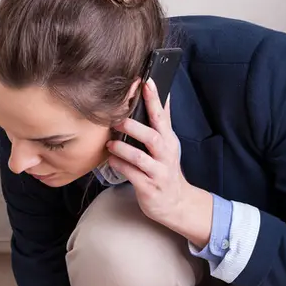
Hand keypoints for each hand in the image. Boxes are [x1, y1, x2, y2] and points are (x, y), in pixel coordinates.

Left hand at [106, 80, 212, 247]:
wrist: (175, 203)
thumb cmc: (165, 170)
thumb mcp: (167, 145)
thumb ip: (163, 122)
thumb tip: (162, 94)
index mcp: (169, 141)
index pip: (162, 117)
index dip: (154, 100)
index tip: (146, 82)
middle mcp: (166, 155)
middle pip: (153, 136)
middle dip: (134, 126)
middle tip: (116, 120)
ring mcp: (158, 172)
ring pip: (141, 158)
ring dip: (123, 149)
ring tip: (110, 144)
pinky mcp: (149, 188)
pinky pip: (133, 175)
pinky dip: (121, 166)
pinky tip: (111, 160)